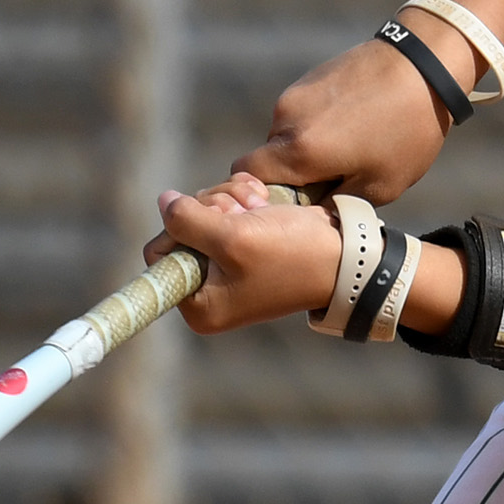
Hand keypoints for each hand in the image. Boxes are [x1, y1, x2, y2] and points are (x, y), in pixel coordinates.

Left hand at [145, 173, 350, 333]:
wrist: (344, 255)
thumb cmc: (291, 255)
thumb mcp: (232, 238)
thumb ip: (186, 219)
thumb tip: (164, 201)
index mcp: (200, 305)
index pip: (159, 254)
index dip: (181, 227)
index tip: (215, 223)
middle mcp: (210, 289)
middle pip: (181, 228)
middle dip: (212, 209)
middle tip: (245, 214)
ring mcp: (228, 264)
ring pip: (204, 210)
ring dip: (231, 198)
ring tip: (260, 205)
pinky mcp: (246, 243)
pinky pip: (226, 207)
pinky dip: (243, 197)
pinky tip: (264, 201)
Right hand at [235, 27, 459, 201]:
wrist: (424, 63)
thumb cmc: (407, 131)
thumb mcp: (381, 186)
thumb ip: (336, 204)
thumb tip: (312, 212)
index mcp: (299, 149)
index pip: (245, 177)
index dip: (259, 194)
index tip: (294, 202)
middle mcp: (286, 118)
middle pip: (268, 158)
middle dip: (292, 175)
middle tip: (333, 181)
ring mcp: (295, 94)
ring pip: (286, 136)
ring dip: (307, 150)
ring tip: (351, 149)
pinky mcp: (308, 79)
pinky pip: (301, 114)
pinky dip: (318, 127)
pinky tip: (354, 126)